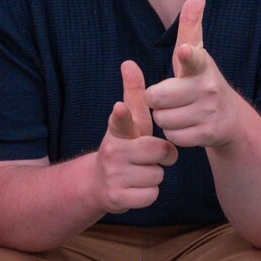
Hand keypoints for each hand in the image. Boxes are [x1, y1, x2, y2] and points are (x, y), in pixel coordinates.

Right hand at [92, 60, 177, 213]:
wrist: (98, 184)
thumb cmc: (124, 147)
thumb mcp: (130, 122)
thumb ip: (133, 94)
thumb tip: (129, 62)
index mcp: (116, 131)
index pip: (119, 121)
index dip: (121, 114)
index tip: (119, 107)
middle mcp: (113, 151)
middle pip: (157, 151)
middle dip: (162, 155)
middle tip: (152, 156)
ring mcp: (113, 176)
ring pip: (157, 175)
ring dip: (154, 176)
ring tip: (139, 173)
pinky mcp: (116, 198)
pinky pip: (151, 196)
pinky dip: (148, 194)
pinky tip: (136, 189)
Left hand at [144, 0, 243, 149]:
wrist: (230, 118)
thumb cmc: (202, 81)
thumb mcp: (197, 54)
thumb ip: (191, 27)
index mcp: (201, 66)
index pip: (193, 58)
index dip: (187, 55)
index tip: (184, 51)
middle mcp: (207, 88)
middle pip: (157, 97)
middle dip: (156, 100)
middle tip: (168, 97)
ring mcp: (209, 112)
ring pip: (163, 119)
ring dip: (165, 118)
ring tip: (180, 112)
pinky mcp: (207, 135)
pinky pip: (173, 137)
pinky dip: (175, 134)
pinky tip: (186, 127)